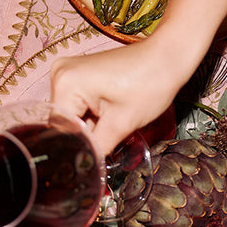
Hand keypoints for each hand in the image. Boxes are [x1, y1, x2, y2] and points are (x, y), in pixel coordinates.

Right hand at [49, 27, 197, 157]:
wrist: (166, 57)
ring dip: (92, 127)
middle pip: (65, 122)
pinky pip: (80, 105)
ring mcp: (69, 72)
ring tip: (115, 122)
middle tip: (112, 136)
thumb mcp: (121, 124)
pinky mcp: (80, 74)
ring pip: (73, 116)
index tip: (94, 159)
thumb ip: (97, 148)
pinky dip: (94, 116)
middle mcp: (59, 74)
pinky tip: (112, 114)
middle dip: (86, 136)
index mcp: (65, 84)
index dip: (77, 147)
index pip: (60, 130)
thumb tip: (84, 168)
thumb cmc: (149, 84)